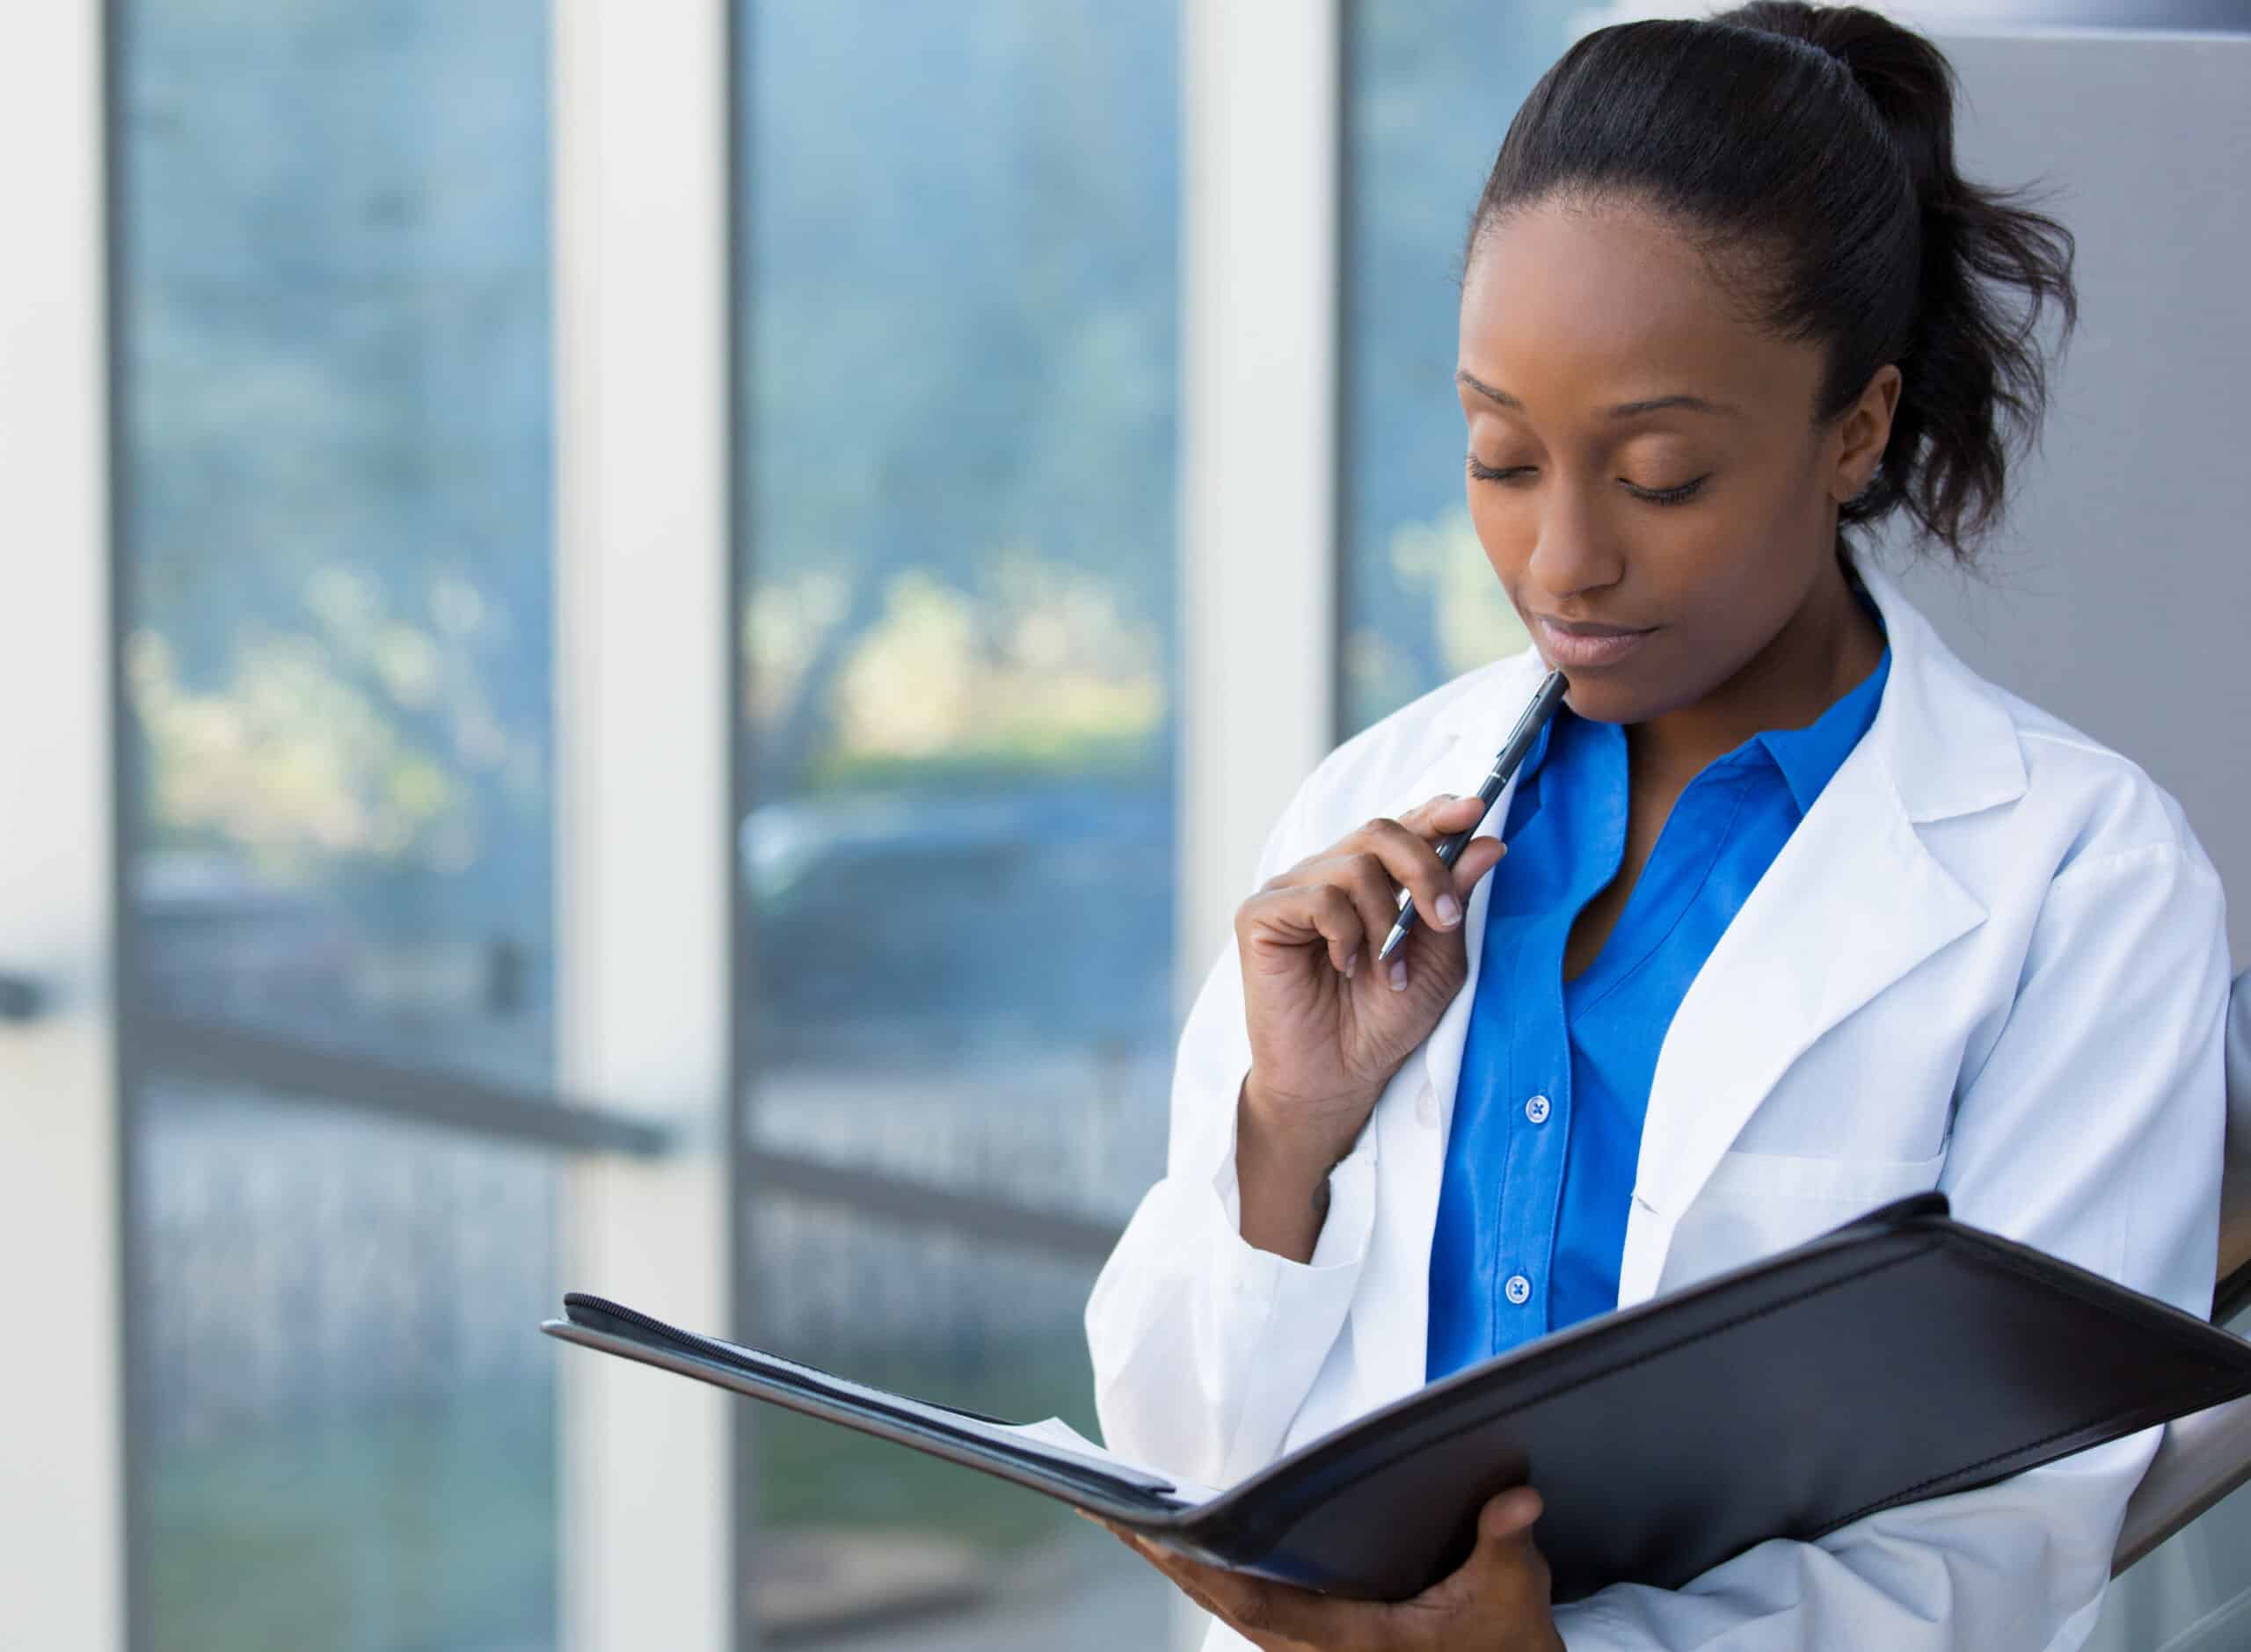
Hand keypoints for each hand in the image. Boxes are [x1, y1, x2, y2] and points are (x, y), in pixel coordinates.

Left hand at [1089, 1485, 1562, 1651]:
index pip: (1259, 1606)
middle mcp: (1314, 1650)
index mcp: (1351, 1644)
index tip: (1157, 1532)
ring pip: (1219, 1601)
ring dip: (1170, 1559)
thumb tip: (1519, 1499)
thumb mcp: (1512, 1597)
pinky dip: (1199, 1568)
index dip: (1205, 1570)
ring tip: (1113, 1508)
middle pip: (1217, 1599)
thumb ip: (1506, 1547)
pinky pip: (1236, 1600)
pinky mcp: (1306, 1637)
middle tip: (1099, 1503)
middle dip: (1159, 1553)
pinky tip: (1173, 1535)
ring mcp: (1304, 1648)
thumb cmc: (1504, 1644)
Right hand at [1235, 794, 1506, 1171]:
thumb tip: (1488, 842)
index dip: (1438, 811)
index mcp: (1370, 879)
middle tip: (1444, 919)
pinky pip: (1317, 898)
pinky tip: (1344, 967)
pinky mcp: (1258, 915)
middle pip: (1380, 831)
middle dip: (1425, 869)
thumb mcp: (1438, 959)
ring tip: (1388, 970)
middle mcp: (1327, 874)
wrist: (1338, 1078)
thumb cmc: (1385, 1021)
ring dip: (1387, 921)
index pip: (1403, 824)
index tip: (1475, 809)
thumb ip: (1455, 899)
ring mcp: (1290, 891)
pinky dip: (1345, 934)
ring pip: (1353, 865)